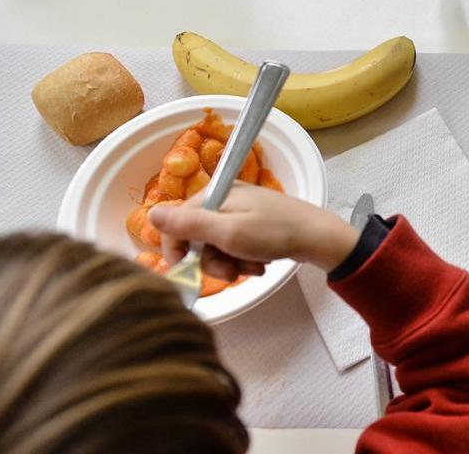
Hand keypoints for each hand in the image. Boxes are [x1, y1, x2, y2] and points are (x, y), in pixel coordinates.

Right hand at [149, 182, 359, 280]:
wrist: (318, 237)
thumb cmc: (273, 233)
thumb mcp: (227, 232)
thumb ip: (188, 225)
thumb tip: (150, 213)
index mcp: (214, 195)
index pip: (176, 224)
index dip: (179, 251)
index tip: (189, 272)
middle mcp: (224, 199)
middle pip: (197, 237)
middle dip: (212, 260)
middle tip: (232, 272)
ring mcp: (240, 211)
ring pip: (217, 246)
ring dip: (231, 263)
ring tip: (252, 267)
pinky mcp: (253, 224)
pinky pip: (235, 246)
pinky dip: (244, 259)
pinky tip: (260, 263)